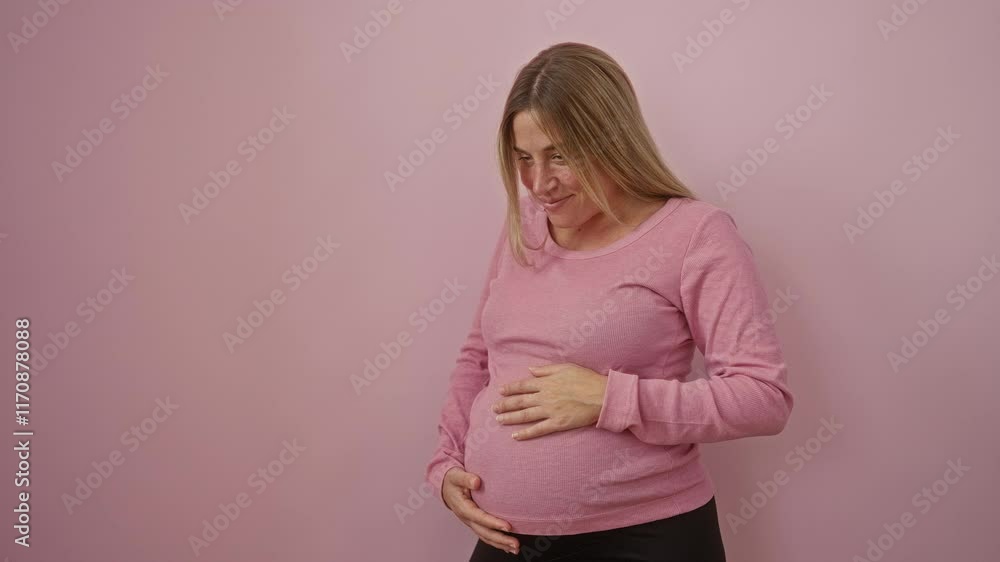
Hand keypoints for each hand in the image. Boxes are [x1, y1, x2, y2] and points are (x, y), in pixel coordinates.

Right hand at [442, 467, 519, 554]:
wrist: (446, 487)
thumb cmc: (453, 481)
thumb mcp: (456, 476)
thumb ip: (466, 478)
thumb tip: (476, 482)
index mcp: (463, 508)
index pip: (480, 518)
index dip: (493, 523)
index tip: (508, 527)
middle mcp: (467, 519)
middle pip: (484, 532)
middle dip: (500, 539)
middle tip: (516, 543)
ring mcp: (471, 523)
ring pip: (486, 536)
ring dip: (501, 544)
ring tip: (515, 548)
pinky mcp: (475, 523)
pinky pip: (486, 535)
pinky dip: (497, 542)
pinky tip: (508, 547)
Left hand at [493, 363, 607, 439]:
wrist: (602, 396)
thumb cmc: (586, 379)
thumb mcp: (565, 367)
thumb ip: (546, 370)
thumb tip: (530, 370)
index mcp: (546, 382)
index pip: (523, 385)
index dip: (510, 389)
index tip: (500, 391)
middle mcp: (545, 397)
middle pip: (520, 401)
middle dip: (505, 404)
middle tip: (493, 408)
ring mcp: (550, 411)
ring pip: (525, 415)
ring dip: (510, 418)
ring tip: (498, 420)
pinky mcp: (557, 423)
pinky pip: (538, 430)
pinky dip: (526, 433)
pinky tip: (515, 436)